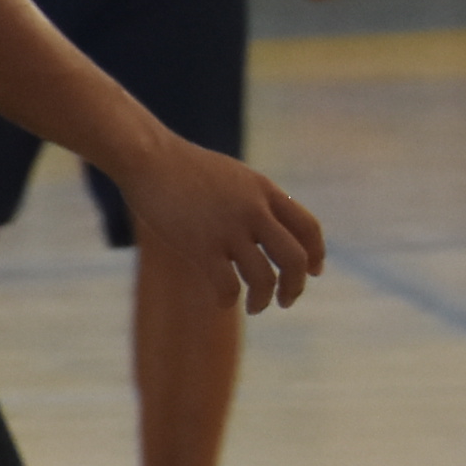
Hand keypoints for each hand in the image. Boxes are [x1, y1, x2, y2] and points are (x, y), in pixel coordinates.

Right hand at [114, 137, 326, 313]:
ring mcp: (228, 228)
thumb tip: (272, 228)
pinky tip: (224, 302)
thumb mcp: (235, 177)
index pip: (308, 227)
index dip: (317, 254)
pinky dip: (229, 300)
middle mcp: (254, 210)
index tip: (314, 271)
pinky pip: (227, 285)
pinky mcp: (200, 245)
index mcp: (265, 191)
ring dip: (264, 300)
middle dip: (296, 286)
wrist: (148, 158)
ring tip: (256, 307)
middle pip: (295, 258)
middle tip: (288, 300)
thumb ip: (257, 200)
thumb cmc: (187, 169)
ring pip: (264, 278)